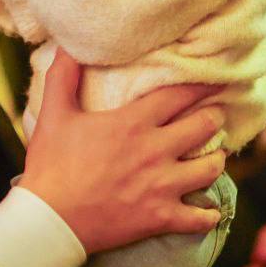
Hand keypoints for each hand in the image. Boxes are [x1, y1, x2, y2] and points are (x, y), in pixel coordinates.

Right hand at [21, 49, 226, 253]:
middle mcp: (155, 151)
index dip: (202, 86)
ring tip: (214, 157)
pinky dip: (208, 215)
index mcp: (133, 123)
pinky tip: (209, 211)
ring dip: (216, 160)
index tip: (216, 81)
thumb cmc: (50, 166)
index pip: (179, 95)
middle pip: (204, 126)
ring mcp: (161, 186)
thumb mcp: (54, 115)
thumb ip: (63, 77)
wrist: (50, 220)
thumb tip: (65, 46)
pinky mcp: (160, 218)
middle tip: (215, 116)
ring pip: (210, 168)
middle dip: (214, 118)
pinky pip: (200, 218)